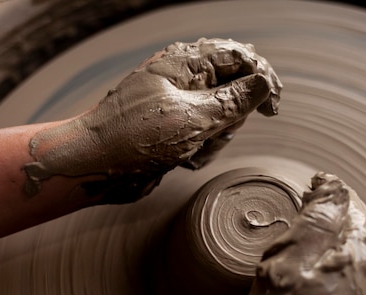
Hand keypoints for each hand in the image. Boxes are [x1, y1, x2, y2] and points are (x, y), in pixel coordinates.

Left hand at [23, 38, 281, 202]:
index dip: (262, 80)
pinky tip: (182, 160)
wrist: (94, 166)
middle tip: (215, 134)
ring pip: (222, 117)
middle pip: (235, 90)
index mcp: (185, 62)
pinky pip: (204, 136)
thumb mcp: (192, 119)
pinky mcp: (174, 129)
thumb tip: (264, 83)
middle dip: (232, 118)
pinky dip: (200, 151)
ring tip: (192, 151)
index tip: (271, 109)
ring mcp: (178, 104)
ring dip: (214, 140)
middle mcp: (183, 79)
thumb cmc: (134, 137)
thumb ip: (234, 101)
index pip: (240, 57)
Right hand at [242, 172, 365, 294]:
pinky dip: (354, 280)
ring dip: (351, 250)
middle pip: (365, 237)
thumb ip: (319, 212)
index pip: (352, 212)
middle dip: (344, 224)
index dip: (332, 199)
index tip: (316, 193)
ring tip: (326, 250)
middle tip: (320, 216)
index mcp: (361, 252)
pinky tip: (334, 283)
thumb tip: (333, 184)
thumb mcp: (292, 249)